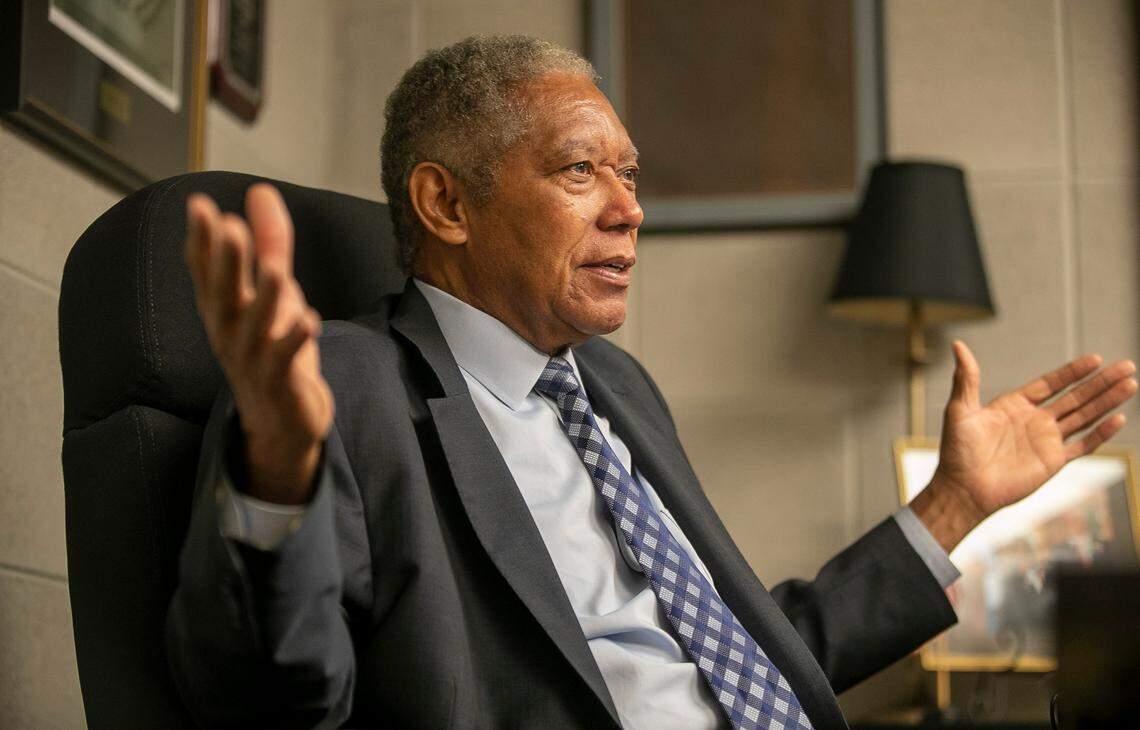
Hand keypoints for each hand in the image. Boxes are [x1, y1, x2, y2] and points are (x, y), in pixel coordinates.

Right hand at [185, 184, 333, 503]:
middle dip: (226, 262)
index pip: (206, 272)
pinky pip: (286, 362)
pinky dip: (296, 341)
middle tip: (228, 227)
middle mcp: (230, 333)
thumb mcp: (274, 291)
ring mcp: (253, 361)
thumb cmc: (273, 348)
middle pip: (224, 295)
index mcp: (223, 309)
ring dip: (264, 300)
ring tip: (275, 271)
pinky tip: (309, 320)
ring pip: (256, 329)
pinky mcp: (281, 384)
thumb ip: (270, 243)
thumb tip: (260, 190)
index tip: (199, 205)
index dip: (202, 241)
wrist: (283, 423)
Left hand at [911, 340, 1135, 552]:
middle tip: (1126, 366)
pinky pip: (1083, 445)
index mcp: (1014, 405)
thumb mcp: (960, 409)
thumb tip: (958, 345)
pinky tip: (1118, 418)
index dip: (1073, 372)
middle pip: (1075, 397)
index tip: (1096, 359)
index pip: (1051, 383)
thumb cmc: (957, 451)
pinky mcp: (1053, 462)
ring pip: (1084, 417)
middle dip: (1100, 382)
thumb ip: (966, 378)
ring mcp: (1046, 441)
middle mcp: (1034, 421)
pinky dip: (1101, 433)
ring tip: (1131, 384)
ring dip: (1107, 401)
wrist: (964, 489)